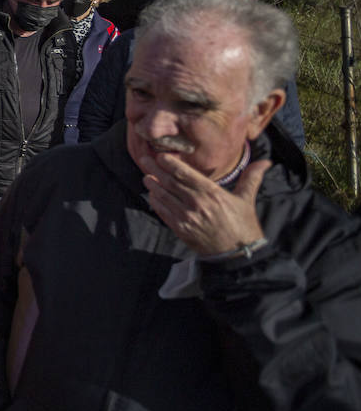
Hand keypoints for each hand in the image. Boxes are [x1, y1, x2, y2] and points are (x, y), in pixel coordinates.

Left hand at [143, 151, 267, 254]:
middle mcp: (196, 203)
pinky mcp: (180, 229)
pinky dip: (156, 202)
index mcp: (211, 193)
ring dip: (152, 185)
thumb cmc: (243, 226)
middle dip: (155, 169)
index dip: (170, 163)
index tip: (160, 155)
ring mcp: (186, 217)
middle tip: (144, 160)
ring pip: (164, 196)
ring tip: (146, 176)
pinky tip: (152, 195)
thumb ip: (251, 178)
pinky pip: (163, 212)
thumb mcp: (247, 200)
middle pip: (170, 182)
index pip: (185, 174)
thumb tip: (265, 162)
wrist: (238, 255)